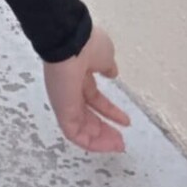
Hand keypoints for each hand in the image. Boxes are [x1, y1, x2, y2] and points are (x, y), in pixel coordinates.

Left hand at [43, 23, 130, 152]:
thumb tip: (111, 72)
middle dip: (105, 129)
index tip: (125, 121)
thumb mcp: (104, 55)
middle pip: (87, 115)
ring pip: (81, 128)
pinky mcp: (61, 111)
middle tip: (121, 139)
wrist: (69, 40)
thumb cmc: (87, 44)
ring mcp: (64, 101)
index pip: (93, 97)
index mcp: (79, 75)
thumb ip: (107, 67)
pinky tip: (109, 145)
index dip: (109, 111)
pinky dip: (92, 142)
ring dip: (101, 140)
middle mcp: (70, 90)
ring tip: (119, 145)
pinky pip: (75, 133)